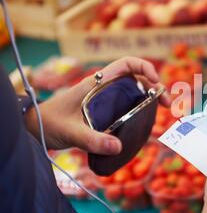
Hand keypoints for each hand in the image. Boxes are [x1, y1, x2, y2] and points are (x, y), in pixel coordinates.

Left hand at [25, 57, 170, 153]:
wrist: (35, 128)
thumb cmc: (49, 123)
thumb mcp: (71, 131)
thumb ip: (93, 140)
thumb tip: (119, 147)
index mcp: (97, 83)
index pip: (126, 64)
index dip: (145, 67)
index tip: (155, 82)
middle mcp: (104, 88)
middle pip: (137, 79)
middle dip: (155, 87)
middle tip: (166, 105)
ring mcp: (106, 100)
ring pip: (134, 93)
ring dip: (150, 99)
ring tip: (160, 112)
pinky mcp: (105, 112)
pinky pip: (128, 106)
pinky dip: (140, 111)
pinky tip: (144, 124)